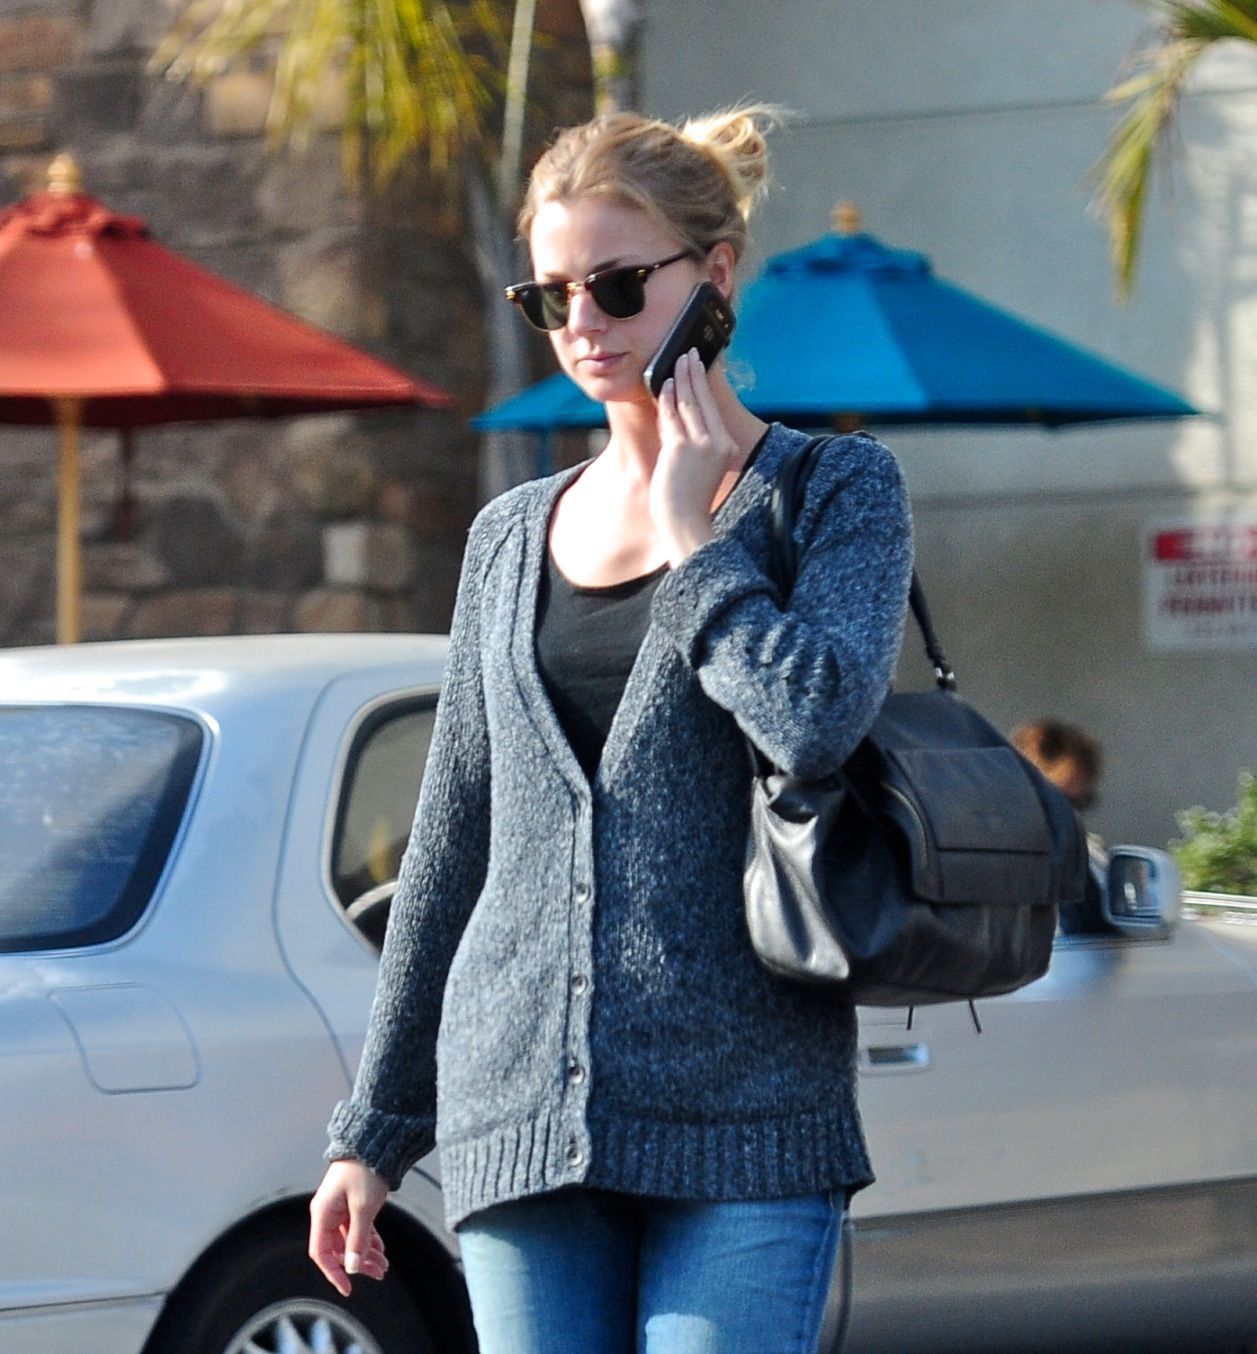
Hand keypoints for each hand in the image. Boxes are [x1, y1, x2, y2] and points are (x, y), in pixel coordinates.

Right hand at [308, 1159, 390, 1296]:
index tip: (348, 1287)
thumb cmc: (365, 1169)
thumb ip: (358, 1239)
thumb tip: (353, 1267)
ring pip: (350, 1239)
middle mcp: (327, 1212)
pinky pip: (357, 1228)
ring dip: (366, 1252)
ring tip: (384, 1264)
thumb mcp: (363, 1208)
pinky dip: (368, 1239)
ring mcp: (339, 1207)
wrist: (374, 1141)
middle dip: (358, 1263)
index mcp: (322, 1214)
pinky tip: (380, 1249)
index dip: (333, 1272)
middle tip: (378, 1273)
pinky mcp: (351, 1202)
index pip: (321, 1253)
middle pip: (338, 1248)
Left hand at [652, 349, 738, 563]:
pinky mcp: (681, 448)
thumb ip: (691, 441)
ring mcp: (700, 444)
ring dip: (680, 378)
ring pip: (687, 402)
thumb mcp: (696, 466)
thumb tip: (676, 414)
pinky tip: (662, 384)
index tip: (698, 366)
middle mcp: (717, 442)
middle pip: (703, 399)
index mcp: (726, 446)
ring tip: (675, 362)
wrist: (684, 522)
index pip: (712, 408)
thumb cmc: (687, 499)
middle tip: (688, 353)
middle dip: (693, 372)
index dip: (703, 384)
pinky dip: (666, 398)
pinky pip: (672, 416)